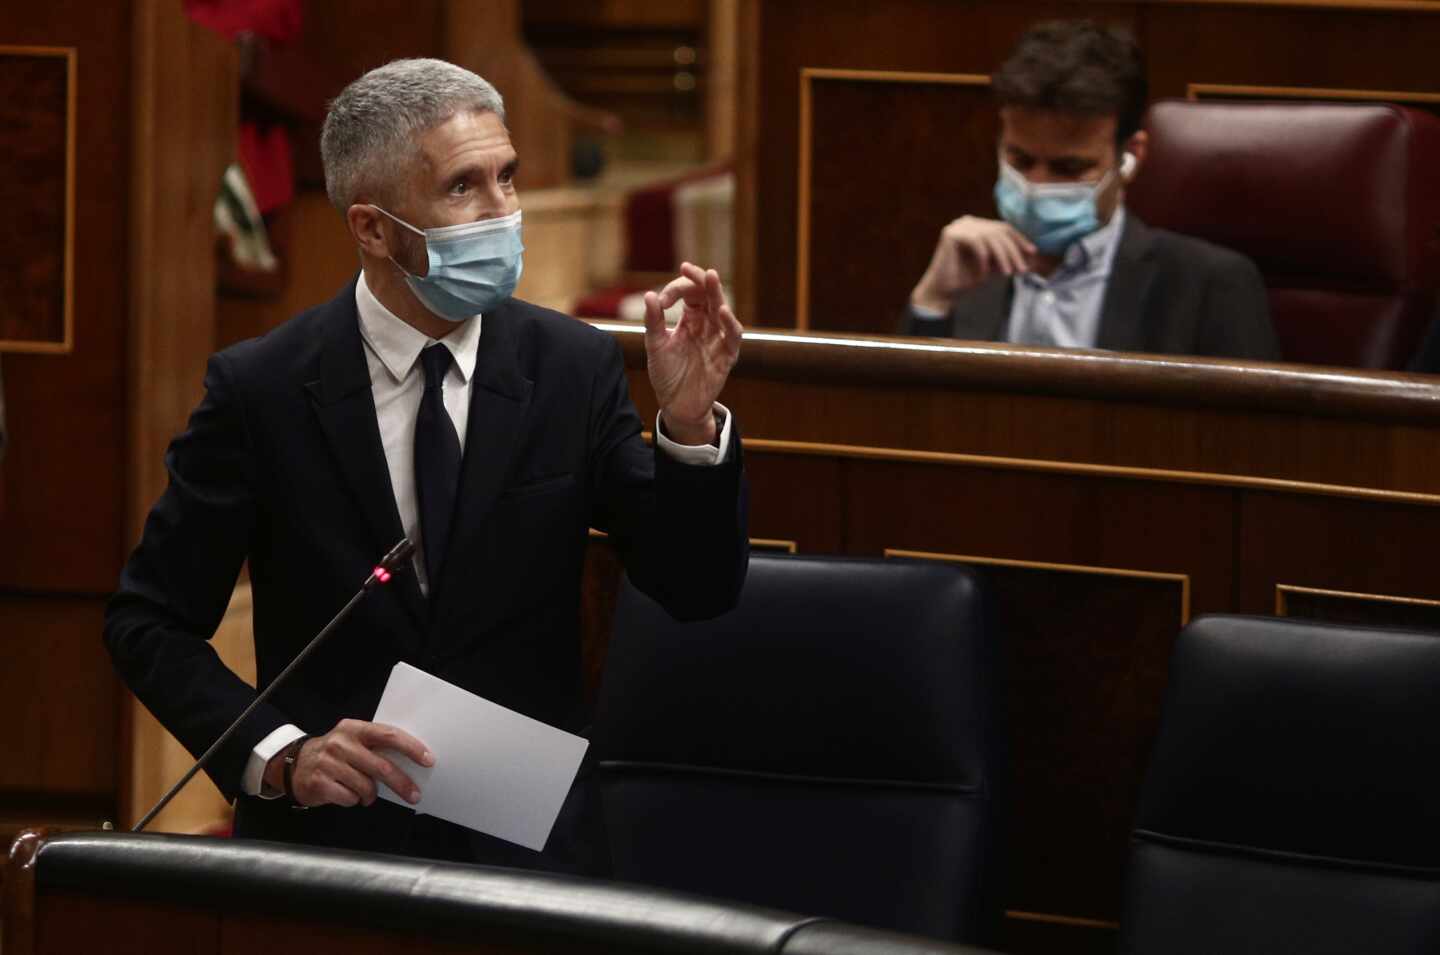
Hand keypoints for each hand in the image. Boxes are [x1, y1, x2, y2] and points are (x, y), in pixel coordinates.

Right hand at [266, 719, 432, 807]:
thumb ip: (376, 747)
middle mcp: (341, 743)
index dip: (411, 747)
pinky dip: (353, 800)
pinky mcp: (319, 782)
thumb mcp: (354, 742)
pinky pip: (349, 798)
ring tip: (366, 793)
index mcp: (354, 729)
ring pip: (366, 786)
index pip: (388, 735)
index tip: (427, 759)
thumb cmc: (335, 754)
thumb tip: (412, 762)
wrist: (295, 765)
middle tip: (414, 794)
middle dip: (402, 783)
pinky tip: (348, 794)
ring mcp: (328, 762)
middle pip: (381, 766)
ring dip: (371, 794)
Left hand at [643, 262, 742, 445]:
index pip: (689, 294)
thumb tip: (649, 295)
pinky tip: (721, 311)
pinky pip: (733, 336)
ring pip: (722, 309)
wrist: (676, 405)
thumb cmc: (667, 374)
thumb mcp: (655, 346)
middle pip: (709, 295)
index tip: (662, 301)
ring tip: (710, 277)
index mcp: (690, 319)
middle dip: (701, 280)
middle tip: (691, 269)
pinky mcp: (727, 355)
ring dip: (717, 293)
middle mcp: (707, 324)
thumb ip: (653, 322)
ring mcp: (718, 338)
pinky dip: (729, 323)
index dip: (677, 289)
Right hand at [909, 216, 1036, 313]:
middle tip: (1021, 269)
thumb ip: (1008, 257)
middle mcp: (968, 221)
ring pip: (990, 237)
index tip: (1032, 253)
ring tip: (1007, 273)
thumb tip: (1032, 255)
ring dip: (1002, 257)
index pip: (1003, 228)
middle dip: (1013, 251)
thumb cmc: (966, 279)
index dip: (1019, 239)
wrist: (942, 292)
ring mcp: (958, 226)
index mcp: (977, 225)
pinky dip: (984, 259)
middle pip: (999, 232)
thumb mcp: (994, 265)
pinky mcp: (951, 234)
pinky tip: (984, 274)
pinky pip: (976, 243)